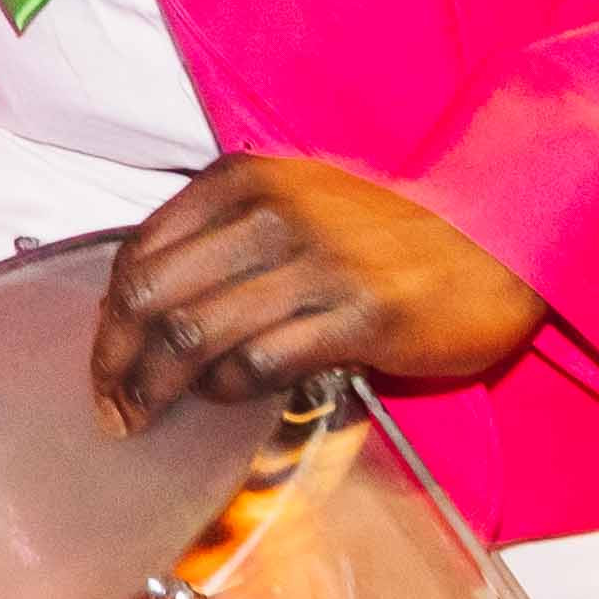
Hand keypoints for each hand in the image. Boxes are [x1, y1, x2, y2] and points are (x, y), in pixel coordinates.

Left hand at [89, 157, 544, 427]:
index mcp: (241, 180)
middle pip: (151, 297)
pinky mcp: (358, 317)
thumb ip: (221, 239)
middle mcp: (269, 214)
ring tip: (146, 418)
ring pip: (194, 333)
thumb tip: (145, 308)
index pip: (139, 253)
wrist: (495, 229)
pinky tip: (229, 398)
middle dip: (115, 362)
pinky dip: (230, 389)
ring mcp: (314, 265)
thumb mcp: (291, 202)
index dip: (107, 319)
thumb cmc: (385, 227)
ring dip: (158, 387)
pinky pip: (262, 363)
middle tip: (111, 406)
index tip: (103, 361)